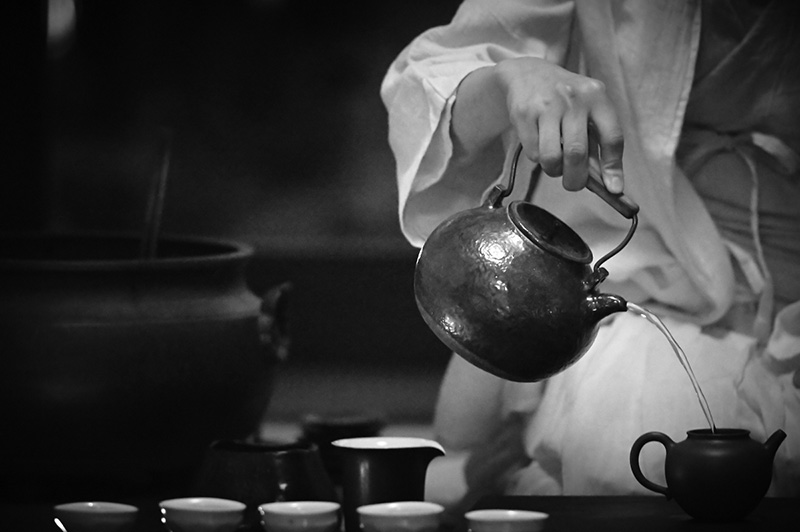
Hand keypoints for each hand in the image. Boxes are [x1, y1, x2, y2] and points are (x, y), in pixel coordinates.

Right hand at [496, 57, 623, 191]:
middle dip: (576, 179)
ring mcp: (547, 105)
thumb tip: (608, 182)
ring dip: (554, 171)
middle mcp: (574, 99)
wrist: (527, 74)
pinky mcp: (524, 113)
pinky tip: (540, 146)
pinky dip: (537, 158)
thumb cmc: (564, 99)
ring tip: (555, 164)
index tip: (614, 189)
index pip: (612, 137)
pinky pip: (533, 152)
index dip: (613, 167)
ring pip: (552, 158)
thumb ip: (597, 140)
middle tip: (573, 184)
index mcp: (597, 97)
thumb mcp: (587, 109)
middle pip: (577, 154)